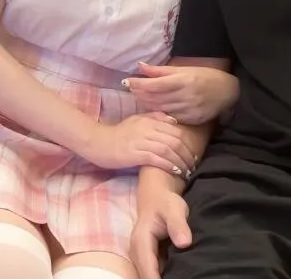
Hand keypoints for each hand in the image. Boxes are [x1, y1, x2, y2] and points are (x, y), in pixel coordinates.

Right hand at [75, 112, 195, 174]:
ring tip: (187, 171)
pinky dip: (169, 165)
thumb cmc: (117, 134)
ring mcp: (140, 141)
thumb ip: (155, 118)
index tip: (194, 152)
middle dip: (188, 154)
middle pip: (175, 140)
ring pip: (168, 150)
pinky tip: (175, 171)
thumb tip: (174, 121)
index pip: (176, 130)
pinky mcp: (134, 153)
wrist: (96, 141)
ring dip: (181, 162)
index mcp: (148, 120)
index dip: (188, 142)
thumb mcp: (136, 120)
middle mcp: (146, 129)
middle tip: (194, 164)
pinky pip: (157, 159)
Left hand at [125, 62, 238, 125]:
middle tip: (131, 89)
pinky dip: (160, 113)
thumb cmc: (205, 76)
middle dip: (140, 94)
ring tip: (139, 98)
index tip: (127, 82)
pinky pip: (171, 117)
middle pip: (155, 98)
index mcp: (183, 81)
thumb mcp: (183, 69)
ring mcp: (189, 110)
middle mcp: (185, 96)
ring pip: (161, 108)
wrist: (229, 92)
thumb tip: (139, 66)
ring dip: (147, 103)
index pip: (154, 85)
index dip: (138, 84)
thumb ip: (160, 70)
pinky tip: (154, 108)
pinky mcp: (192, 120)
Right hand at [131, 189, 192, 278]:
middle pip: (146, 277)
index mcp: (141, 242)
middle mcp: (137, 252)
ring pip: (148, 276)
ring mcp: (141, 257)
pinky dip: (162, 276)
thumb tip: (184, 243)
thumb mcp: (174, 209)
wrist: (156, 198)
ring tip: (181, 278)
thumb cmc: (165, 203)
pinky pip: (153, 273)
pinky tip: (177, 275)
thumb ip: (178, 225)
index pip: (148, 271)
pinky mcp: (148, 259)